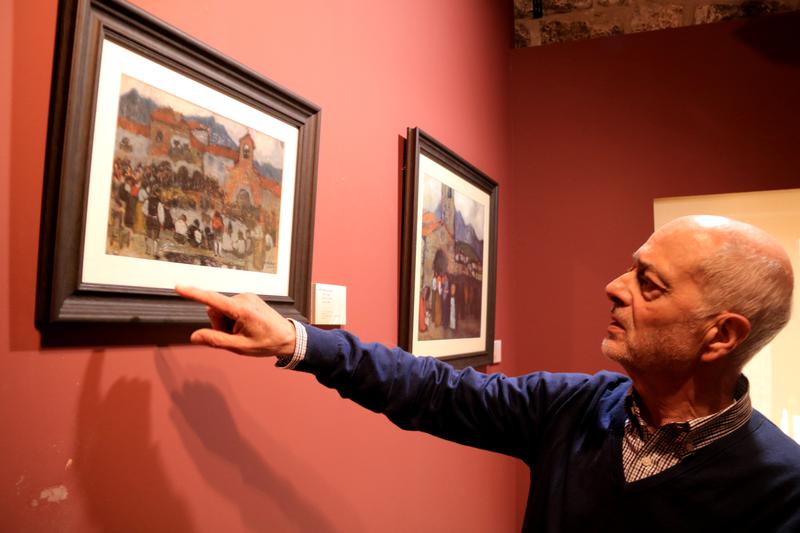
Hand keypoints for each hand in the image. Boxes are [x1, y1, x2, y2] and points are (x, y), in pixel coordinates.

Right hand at [175, 285, 295, 356]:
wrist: (288, 337)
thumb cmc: (267, 342)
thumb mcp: (240, 347)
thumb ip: (216, 340)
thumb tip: (194, 337)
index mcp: (241, 309)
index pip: (212, 300)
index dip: (194, 294)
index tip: (179, 287)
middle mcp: (243, 298)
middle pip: (214, 310)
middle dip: (218, 324)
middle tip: (235, 336)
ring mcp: (246, 296)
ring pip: (221, 309)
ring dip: (226, 323)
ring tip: (242, 332)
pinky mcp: (247, 298)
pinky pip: (229, 307)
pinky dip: (232, 318)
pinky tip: (245, 326)